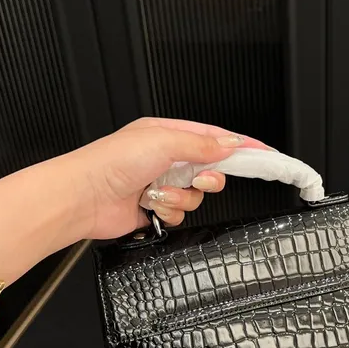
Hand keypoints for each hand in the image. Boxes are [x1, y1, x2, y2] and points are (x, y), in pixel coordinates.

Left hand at [51, 117, 271, 239]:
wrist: (83, 197)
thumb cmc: (111, 162)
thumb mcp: (163, 142)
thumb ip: (202, 144)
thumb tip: (231, 144)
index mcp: (168, 134)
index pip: (215, 137)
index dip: (241, 146)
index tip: (264, 154)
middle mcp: (166, 158)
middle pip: (210, 170)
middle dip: (207, 179)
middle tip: (199, 180)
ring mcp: (161, 184)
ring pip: (196, 196)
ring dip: (182, 198)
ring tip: (160, 195)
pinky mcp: (156, 208)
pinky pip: (181, 213)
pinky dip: (170, 212)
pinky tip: (152, 207)